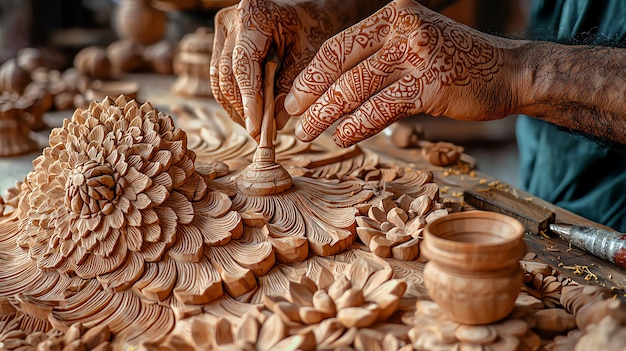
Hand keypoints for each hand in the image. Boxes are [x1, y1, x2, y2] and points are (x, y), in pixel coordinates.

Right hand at [211, 0, 351, 137]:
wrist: (304, 12)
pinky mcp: (221, 42)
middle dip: (242, 109)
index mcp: (253, 15)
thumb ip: (292, 86)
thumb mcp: (308, 54)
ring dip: (235, 107)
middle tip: (259, 135)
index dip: (248, 100)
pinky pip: (220, 76)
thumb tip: (276, 123)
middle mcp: (231, 20)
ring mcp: (222, 30)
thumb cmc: (310, 28)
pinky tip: (248, 114)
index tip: (256, 128)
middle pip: (227, 74)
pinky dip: (233, 98)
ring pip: (219, 78)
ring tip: (254, 128)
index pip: (243, 65)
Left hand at [286, 0, 518, 146]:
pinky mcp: (432, 84)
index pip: (338, 46)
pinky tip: (343, 137)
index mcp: (393, 16)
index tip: (294, 97)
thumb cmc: (453, 62)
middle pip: (340, 64)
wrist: (508, 71)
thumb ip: (376, 57)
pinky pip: (382, 108)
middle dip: (310, 95)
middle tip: (292, 117)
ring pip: (356, 87)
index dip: (310, 75)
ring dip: (326, 114)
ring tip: (309, 133)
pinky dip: (358, 125)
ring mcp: (418, 54)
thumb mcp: (413, 44)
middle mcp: (403, 28)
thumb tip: (330, 88)